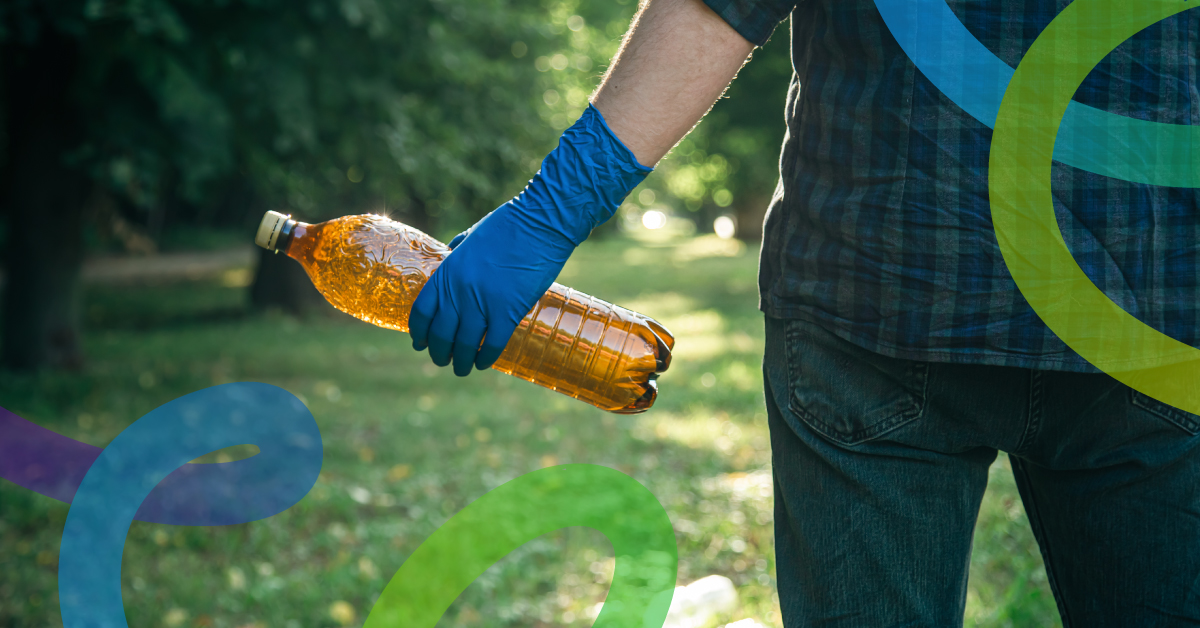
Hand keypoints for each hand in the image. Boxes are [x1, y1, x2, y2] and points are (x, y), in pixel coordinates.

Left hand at [407, 205, 574, 375]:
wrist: (540, 223)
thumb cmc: (509, 225)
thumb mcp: (472, 236)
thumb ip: (458, 251)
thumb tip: (451, 257)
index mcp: (447, 272)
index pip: (422, 312)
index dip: (419, 333)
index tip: (420, 343)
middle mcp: (459, 291)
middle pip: (441, 334)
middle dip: (439, 353)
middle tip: (444, 361)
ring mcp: (482, 303)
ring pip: (464, 345)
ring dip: (461, 362)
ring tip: (463, 368)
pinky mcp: (508, 311)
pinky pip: (492, 344)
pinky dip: (485, 358)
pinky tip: (484, 363)